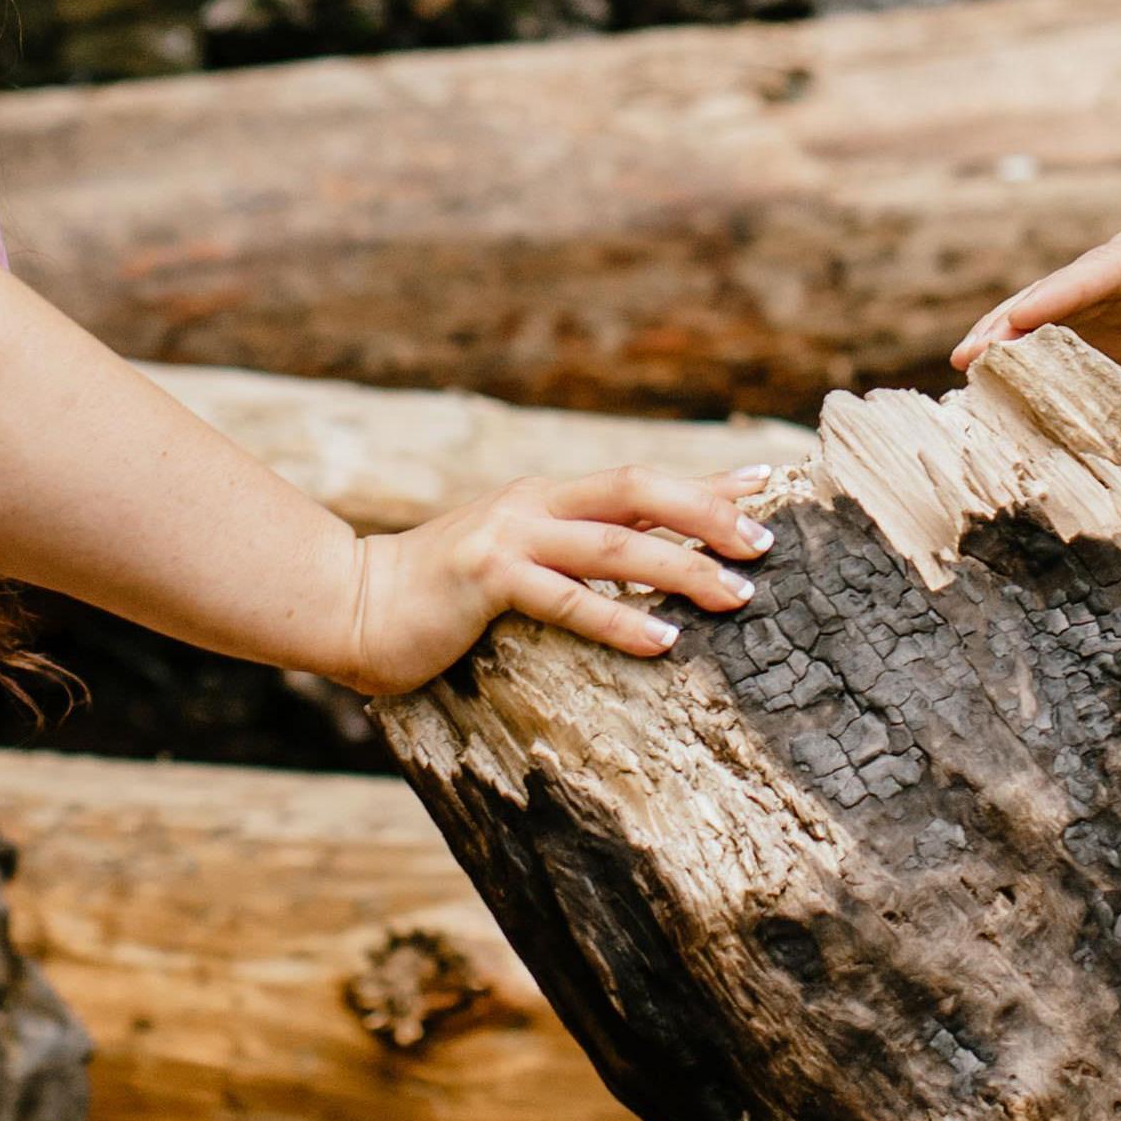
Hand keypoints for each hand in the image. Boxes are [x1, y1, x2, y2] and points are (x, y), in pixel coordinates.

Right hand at [330, 468, 779, 694]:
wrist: (351, 606)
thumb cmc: (438, 599)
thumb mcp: (511, 565)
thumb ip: (566, 560)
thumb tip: (641, 578)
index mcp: (546, 498)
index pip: (641, 482)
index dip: (706, 482)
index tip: (769, 480)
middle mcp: (535, 503)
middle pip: (639, 491)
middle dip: (709, 513)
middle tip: (765, 542)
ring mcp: (510, 535)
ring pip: (616, 543)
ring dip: (683, 568)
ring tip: (736, 595)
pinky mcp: (486, 576)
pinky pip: (568, 597)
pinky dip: (621, 617)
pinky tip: (663, 639)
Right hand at [958, 219, 1120, 375]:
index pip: (1103, 271)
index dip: (1058, 295)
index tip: (1014, 319)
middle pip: (1063, 294)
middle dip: (1013, 321)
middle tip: (967, 355)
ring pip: (1059, 322)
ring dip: (1014, 346)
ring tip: (969, 373)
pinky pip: (1078, 350)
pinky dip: (1043, 368)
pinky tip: (1011, 394)